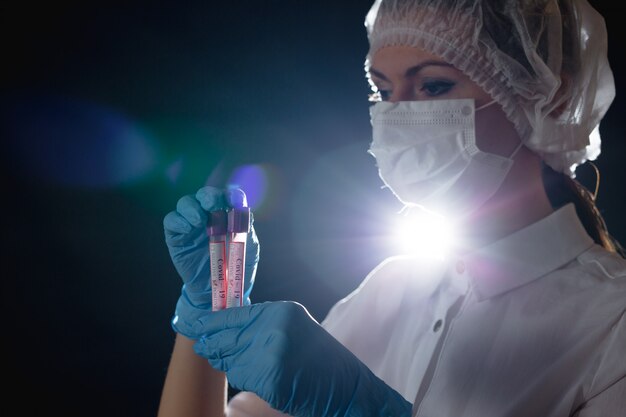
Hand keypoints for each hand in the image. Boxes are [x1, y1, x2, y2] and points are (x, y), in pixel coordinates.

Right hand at [163, 186, 259, 336]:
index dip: (231, 194)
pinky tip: (187, 228)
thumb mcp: (248, 248)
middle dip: (208, 195)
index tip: (234, 199)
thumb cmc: (235, 267)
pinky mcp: (177, 236)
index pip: (229, 196)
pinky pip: (171, 220)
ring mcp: (191, 225)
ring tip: (199, 221)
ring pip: (186, 203)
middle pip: (205, 195)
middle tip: (211, 204)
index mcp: (229, 214)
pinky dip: (178, 220)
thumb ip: (246, 228)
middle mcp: (209, 215)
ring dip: (191, 207)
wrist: (218, 291)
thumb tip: (243, 208)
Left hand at [192, 301, 412, 416]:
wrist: (348, 387)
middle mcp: (274, 326)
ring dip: (233, 364)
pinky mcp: (271, 377)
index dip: (212, 322)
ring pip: (231, 358)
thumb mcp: (294, 329)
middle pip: (227, 336)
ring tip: (250, 366)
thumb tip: (226, 328)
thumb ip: (264, 325)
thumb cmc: (320, 360)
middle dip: (214, 344)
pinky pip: (242, 377)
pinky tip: (261, 379)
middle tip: (205, 347)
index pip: (234, 314)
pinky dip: (246, 380)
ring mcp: (272, 352)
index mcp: (280, 311)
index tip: (197, 326)